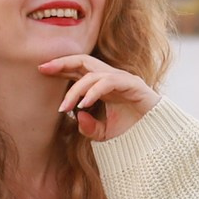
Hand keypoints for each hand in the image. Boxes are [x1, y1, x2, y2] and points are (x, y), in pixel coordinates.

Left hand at [39, 53, 160, 140]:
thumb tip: (77, 117)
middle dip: (63, 62)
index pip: (79, 70)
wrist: (157, 137)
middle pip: (84, 60)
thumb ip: (89, 128)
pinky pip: (108, 82)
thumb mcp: (104, 134)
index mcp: (103, 86)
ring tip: (65, 108)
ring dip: (76, 90)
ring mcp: (122, 79)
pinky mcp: (132, 84)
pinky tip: (83, 105)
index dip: (61, 68)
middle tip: (44, 68)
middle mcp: (111, 78)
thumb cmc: (132, 133)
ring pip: (92, 74)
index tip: (41, 70)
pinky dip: (93, 92)